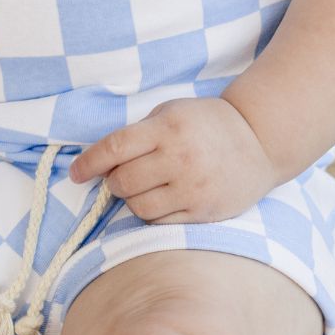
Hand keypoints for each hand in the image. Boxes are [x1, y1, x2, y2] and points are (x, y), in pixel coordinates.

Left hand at [68, 96, 278, 223]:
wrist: (258, 142)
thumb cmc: (207, 123)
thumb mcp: (172, 112)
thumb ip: (139, 133)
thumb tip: (102, 160)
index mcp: (167, 128)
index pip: (115, 148)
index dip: (89, 162)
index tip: (75, 172)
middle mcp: (179, 158)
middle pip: (123, 181)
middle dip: (113, 180)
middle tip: (122, 174)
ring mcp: (192, 188)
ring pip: (138, 207)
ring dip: (132, 198)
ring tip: (145, 185)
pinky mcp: (202, 212)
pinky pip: (160, 222)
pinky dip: (152, 213)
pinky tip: (161, 198)